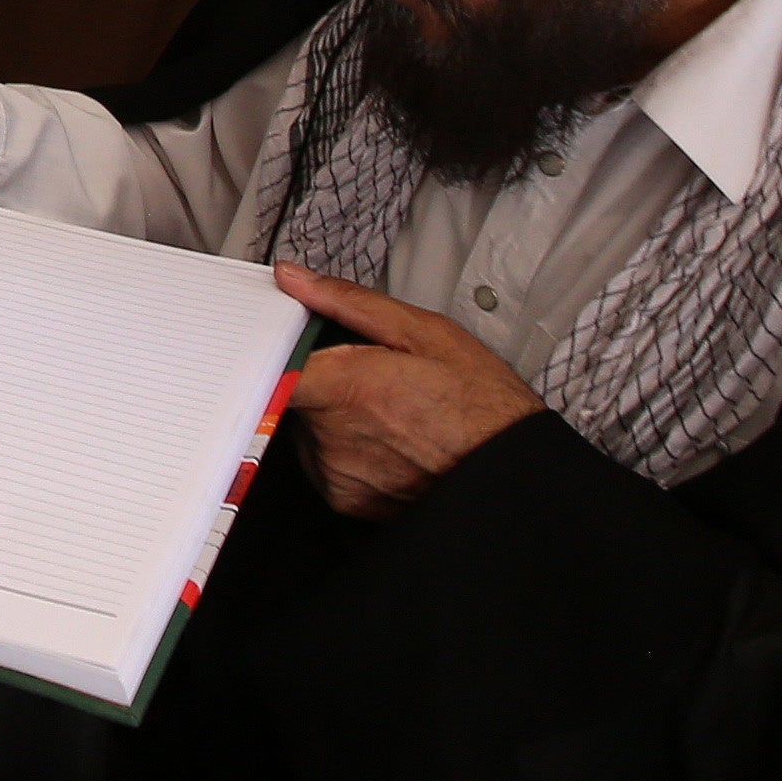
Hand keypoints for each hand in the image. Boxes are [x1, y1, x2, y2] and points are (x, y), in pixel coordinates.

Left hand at [271, 265, 542, 517]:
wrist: (513, 475)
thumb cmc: (482, 406)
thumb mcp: (424, 332)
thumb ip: (347, 302)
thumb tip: (296, 279)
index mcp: (346, 387)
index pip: (269, 365)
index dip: (272, 350)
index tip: (283, 344)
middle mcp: (333, 436)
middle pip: (294, 392)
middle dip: (323, 379)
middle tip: (372, 377)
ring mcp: (338, 473)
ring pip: (309, 428)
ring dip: (335, 416)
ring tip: (390, 413)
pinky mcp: (346, 501)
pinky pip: (327, 464)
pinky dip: (348, 450)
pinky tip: (390, 442)